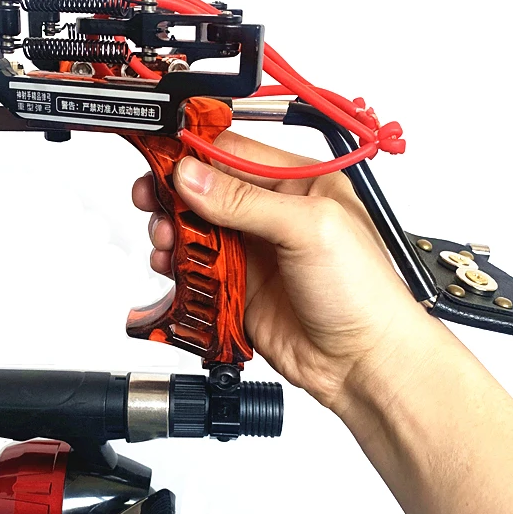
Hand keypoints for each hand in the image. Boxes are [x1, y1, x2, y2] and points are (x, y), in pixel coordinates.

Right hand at [131, 130, 432, 408]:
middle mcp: (273, 214)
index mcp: (300, 184)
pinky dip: (176, 264)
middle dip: (174, 191)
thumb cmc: (362, 292)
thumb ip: (245, 201)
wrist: (362, 361)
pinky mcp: (237, 287)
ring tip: (166, 237)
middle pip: (208, 189)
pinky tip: (171, 264)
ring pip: (196, 228)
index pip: (235, 153)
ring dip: (173, 229)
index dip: (195, 152)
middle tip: (150, 196)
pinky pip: (195, 268)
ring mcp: (254, 251)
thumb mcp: (309, 229)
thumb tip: (192, 176)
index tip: (162, 157)